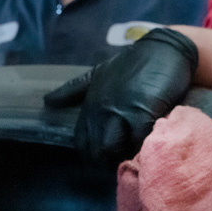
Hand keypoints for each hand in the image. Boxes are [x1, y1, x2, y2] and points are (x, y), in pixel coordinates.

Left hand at [44, 27, 197, 163]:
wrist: (164, 50)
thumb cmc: (132, 64)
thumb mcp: (98, 73)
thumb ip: (74, 89)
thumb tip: (48, 101)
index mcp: (89, 105)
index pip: (81, 143)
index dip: (93, 154)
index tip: (107, 156)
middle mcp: (101, 111)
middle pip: (96, 151)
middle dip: (108, 160)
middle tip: (123, 160)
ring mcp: (121, 112)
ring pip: (113, 150)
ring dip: (124, 157)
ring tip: (135, 154)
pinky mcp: (143, 113)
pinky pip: (138, 143)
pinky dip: (142, 148)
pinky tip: (148, 144)